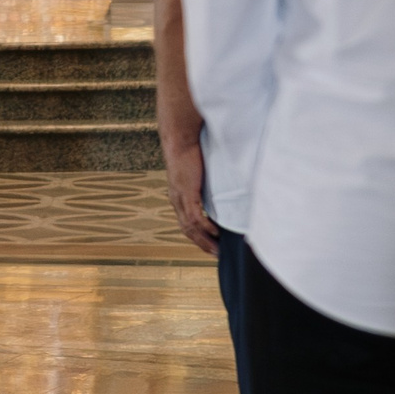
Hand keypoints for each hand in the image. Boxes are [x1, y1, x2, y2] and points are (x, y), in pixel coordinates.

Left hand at [164, 130, 217, 255]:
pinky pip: (195, 215)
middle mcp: (177, 200)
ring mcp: (180, 197)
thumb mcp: (196, 173)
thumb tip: (214, 188)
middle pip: (187, 230)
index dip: (197, 236)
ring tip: (217, 250)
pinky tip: (215, 233)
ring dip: (204, 240)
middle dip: (201, 244)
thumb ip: (202, 184)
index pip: (186, 222)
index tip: (209, 245)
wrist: (180, 139)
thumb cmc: (189, 151)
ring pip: (190, 226)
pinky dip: (205, 226)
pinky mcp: (187, 192)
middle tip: (215, 254)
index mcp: (178, 196)